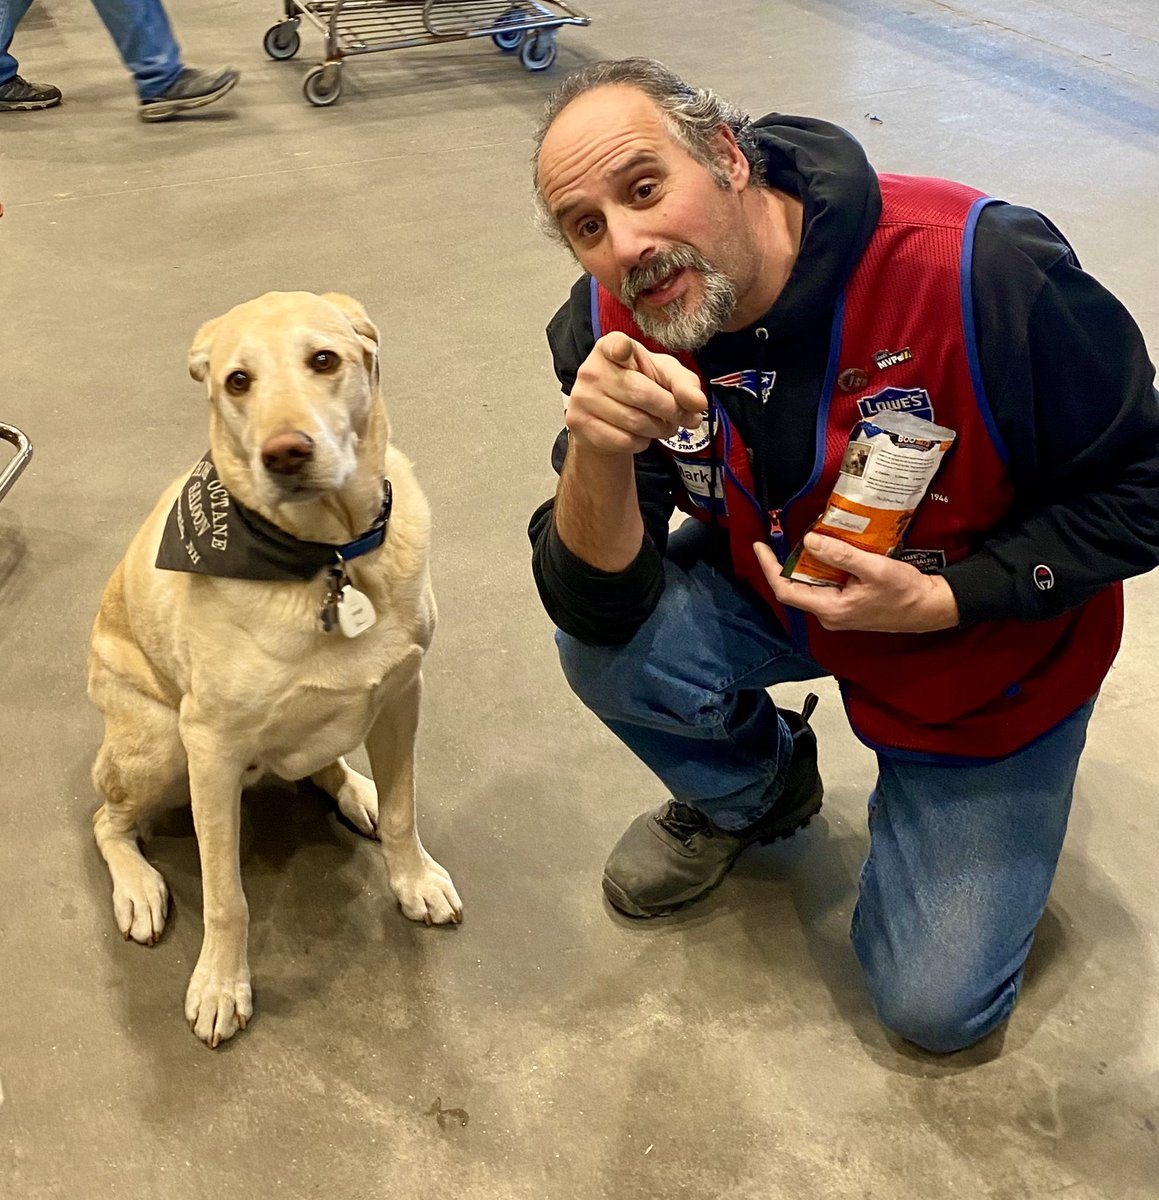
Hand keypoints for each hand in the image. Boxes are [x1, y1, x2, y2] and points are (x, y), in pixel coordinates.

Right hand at [565, 332, 706, 455]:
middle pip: (642, 394)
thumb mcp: (665, 376)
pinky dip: (642, 442)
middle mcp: (592, 369)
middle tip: (687, 419)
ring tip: (665, 426)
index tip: (625, 351)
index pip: (615, 346)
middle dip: (672, 410)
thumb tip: (697, 403)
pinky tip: (642, 435)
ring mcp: (582, 398)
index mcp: (611, 347)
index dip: (621, 349)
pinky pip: (623, 440)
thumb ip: (684, 384)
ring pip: (635, 422)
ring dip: (660, 429)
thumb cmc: (639, 387)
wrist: (607, 419)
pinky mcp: (579, 423)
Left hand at [754, 534, 960, 632]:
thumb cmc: (906, 592)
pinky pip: (823, 586)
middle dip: (785, 562)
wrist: (929, 608)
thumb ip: (840, 556)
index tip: (760, 546)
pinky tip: (825, 551)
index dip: (769, 568)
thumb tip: (809, 541)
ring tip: (803, 539)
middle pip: (794, 588)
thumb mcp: (874, 569)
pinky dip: (819, 568)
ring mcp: (836, 612)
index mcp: (830, 609)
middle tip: (780, 536)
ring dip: (803, 564)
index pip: (786, 590)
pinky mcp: (845, 606)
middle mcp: (828, 615)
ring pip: (809, 586)